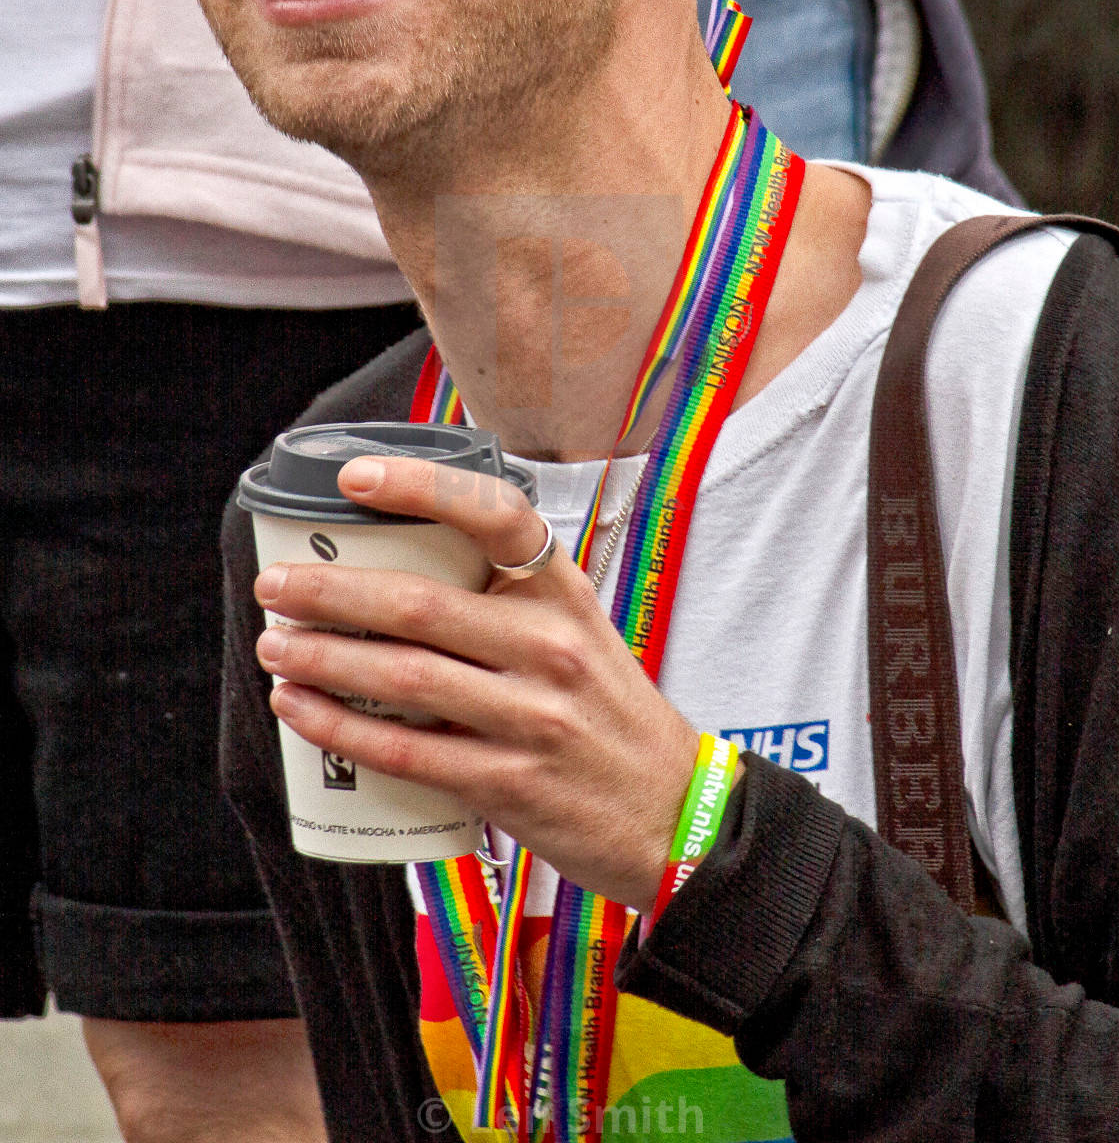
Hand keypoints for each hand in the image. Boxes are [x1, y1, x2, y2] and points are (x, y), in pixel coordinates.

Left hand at [254, 454, 699, 910]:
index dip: (423, 487)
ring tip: (275, 646)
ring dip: (323, 658)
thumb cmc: (605, 712)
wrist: (671, 812)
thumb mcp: (577, 631)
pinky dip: (341, 728)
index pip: (496, 515)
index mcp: (564, 592)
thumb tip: (394, 566)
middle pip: (420, 604)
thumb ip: (506, 598)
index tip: (356, 478)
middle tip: (276, 584)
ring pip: (402, 676)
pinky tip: (300, 709)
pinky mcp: (509, 783)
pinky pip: (406, 750)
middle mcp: (551, 646)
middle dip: (331, 591)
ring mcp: (532, 717)